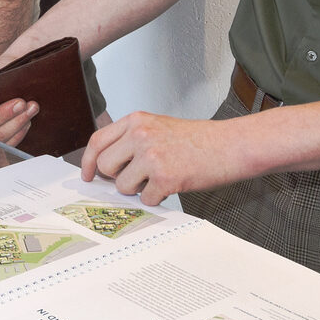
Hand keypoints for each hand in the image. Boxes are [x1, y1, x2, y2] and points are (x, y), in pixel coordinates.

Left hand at [78, 111, 261, 205]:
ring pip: (123, 186)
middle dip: (116, 178)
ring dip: (139, 189)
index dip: (88, 162)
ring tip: (160, 178)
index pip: (98, 141)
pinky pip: (146, 199)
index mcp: (137, 120)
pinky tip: (173, 185)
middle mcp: (141, 135)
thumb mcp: (160, 126)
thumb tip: (106, 166)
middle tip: (136, 179)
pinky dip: (158, 198)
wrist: (231, 146)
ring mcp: (152, 156)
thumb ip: (132, 139)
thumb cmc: (199, 140)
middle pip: (104, 166)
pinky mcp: (165, 177)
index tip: (88, 176)